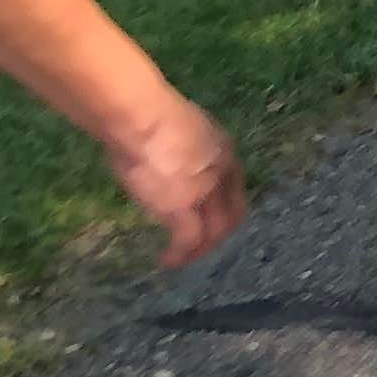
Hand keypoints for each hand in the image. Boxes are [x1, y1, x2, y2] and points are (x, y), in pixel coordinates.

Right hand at [106, 91, 246, 268]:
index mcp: (224, 151)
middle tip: (197, 248)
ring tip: (181, 259)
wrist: (142, 119)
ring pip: (213, 232)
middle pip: (230, 214)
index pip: (234, 188)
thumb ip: (185, 151)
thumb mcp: (181, 130)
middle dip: (217, 235)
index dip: (223, 207)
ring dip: (199, 250)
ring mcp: (205, 192)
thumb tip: (170, 162)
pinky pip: (188, 240)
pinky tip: (167, 260)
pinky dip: (180, 254)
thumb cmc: (149, 117)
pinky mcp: (182, 208)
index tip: (208, 220)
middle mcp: (223, 173)